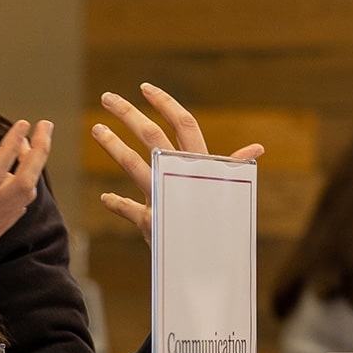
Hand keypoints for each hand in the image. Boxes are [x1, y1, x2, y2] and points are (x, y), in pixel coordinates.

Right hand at [0, 118, 52, 332]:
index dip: (12, 146)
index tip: (23, 123)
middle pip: (23, 182)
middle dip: (40, 151)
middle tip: (46, 125)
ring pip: (25, 195)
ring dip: (34, 167)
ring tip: (30, 145)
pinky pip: (17, 210)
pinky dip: (26, 188)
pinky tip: (18, 176)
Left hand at [91, 82, 264, 243]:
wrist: (213, 263)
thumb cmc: (222, 222)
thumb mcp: (229, 191)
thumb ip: (232, 167)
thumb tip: (257, 148)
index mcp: (201, 163)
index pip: (184, 123)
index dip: (165, 103)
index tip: (145, 88)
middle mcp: (182, 175)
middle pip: (152, 136)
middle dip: (128, 114)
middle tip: (107, 98)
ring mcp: (164, 198)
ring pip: (133, 164)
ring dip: (112, 145)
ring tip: (95, 129)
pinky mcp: (151, 222)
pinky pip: (128, 210)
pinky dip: (117, 204)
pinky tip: (105, 198)